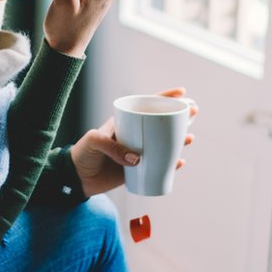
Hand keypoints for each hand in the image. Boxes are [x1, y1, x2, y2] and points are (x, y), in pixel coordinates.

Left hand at [70, 87, 197, 196]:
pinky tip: (179, 162)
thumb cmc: (83, 153)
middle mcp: (134, 134)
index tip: (182, 93)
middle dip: (179, 116)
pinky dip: (170, 164)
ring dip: (178, 139)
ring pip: (163, 143)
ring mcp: (137, 151)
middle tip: (194, 112)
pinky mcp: (138, 169)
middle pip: (161, 123)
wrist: (77, 178)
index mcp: (124, 121)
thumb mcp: (94, 142)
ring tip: (189, 137)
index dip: (164, 97)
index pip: (146, 104)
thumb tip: (138, 159)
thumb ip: (113, 147)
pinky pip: (159, 165)